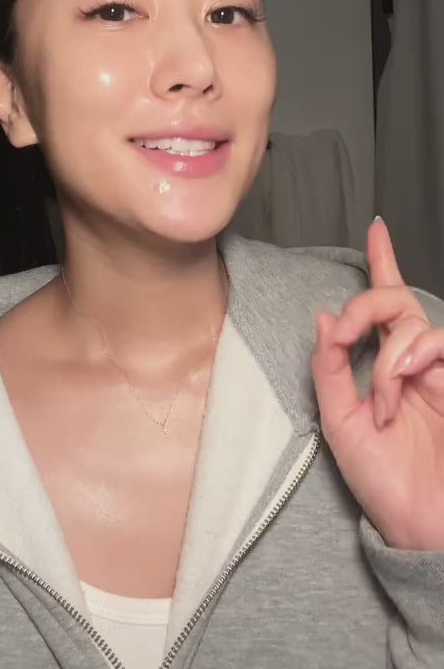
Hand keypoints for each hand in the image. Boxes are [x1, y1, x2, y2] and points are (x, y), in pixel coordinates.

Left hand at [311, 217, 443, 550]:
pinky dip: (411, 359)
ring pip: (413, 324)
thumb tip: (324, 317)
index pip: (383, 308)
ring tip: (382, 399)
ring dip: (388, 354)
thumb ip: (329, 369)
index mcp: (384, 370)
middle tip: (346, 332)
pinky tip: (401, 391)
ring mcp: (438, 373)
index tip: (377, 229)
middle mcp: (413, 365)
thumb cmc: (383, 483)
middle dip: (366, 304)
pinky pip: (438, 343)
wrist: (421, 527)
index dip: (382, 265)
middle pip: (396, 303)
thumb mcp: (338, 423)